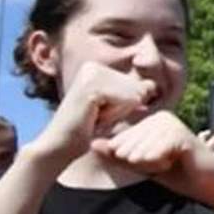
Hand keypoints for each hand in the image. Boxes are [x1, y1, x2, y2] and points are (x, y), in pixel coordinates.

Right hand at [33, 61, 155, 165]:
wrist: (60, 146)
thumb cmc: (88, 129)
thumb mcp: (116, 108)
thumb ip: (134, 95)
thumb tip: (153, 85)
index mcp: (97, 68)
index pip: (137, 86)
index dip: (125, 106)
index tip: (101, 112)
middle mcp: (93, 66)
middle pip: (136, 89)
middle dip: (122, 109)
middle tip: (96, 116)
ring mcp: (90, 74)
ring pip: (132, 94)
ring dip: (117, 113)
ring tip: (95, 116)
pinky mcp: (91, 87)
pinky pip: (124, 100)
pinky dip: (113, 115)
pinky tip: (93, 117)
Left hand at [93, 111, 213, 207]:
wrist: (209, 185)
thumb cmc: (178, 174)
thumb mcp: (143, 165)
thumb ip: (118, 155)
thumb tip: (91, 143)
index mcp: (151, 121)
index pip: (120, 143)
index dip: (133, 161)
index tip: (156, 163)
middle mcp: (160, 117)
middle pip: (127, 147)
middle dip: (142, 164)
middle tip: (165, 164)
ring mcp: (171, 123)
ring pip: (139, 152)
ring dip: (152, 166)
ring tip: (170, 163)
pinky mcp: (180, 134)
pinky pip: (152, 155)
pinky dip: (160, 165)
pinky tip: (175, 163)